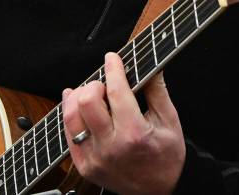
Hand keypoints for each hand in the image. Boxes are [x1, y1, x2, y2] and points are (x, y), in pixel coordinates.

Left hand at [63, 52, 184, 194]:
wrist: (158, 192)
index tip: (112, 58)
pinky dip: (70, 117)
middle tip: (104, 82)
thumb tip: (152, 66)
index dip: (113, 69)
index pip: (116, 91)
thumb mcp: (170, 122)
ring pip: (71, 118)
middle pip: (86, 102)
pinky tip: (76, 106)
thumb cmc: (166, 157)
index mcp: (135, 133)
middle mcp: (111, 146)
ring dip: (76, 98)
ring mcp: (94, 158)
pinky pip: (68, 136)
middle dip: (94, 84)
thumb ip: (158, 92)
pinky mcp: (85, 166)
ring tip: (88, 91)